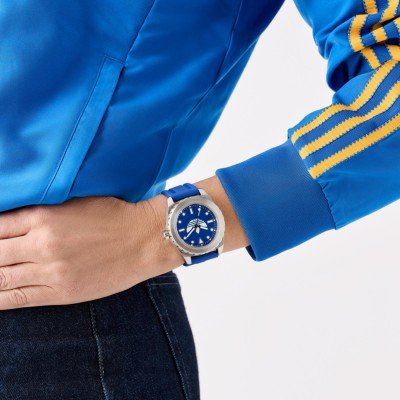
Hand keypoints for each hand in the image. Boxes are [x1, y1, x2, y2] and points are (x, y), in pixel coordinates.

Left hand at [0, 196, 183, 308]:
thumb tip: (11, 223)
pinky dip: (0, 299)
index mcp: (44, 217)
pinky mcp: (62, 292)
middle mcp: (42, 245)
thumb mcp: (75, 203)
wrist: (145, 239)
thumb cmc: (114, 216)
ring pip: (1, 279)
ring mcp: (51, 271)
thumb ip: (41, 212)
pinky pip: (19, 299)